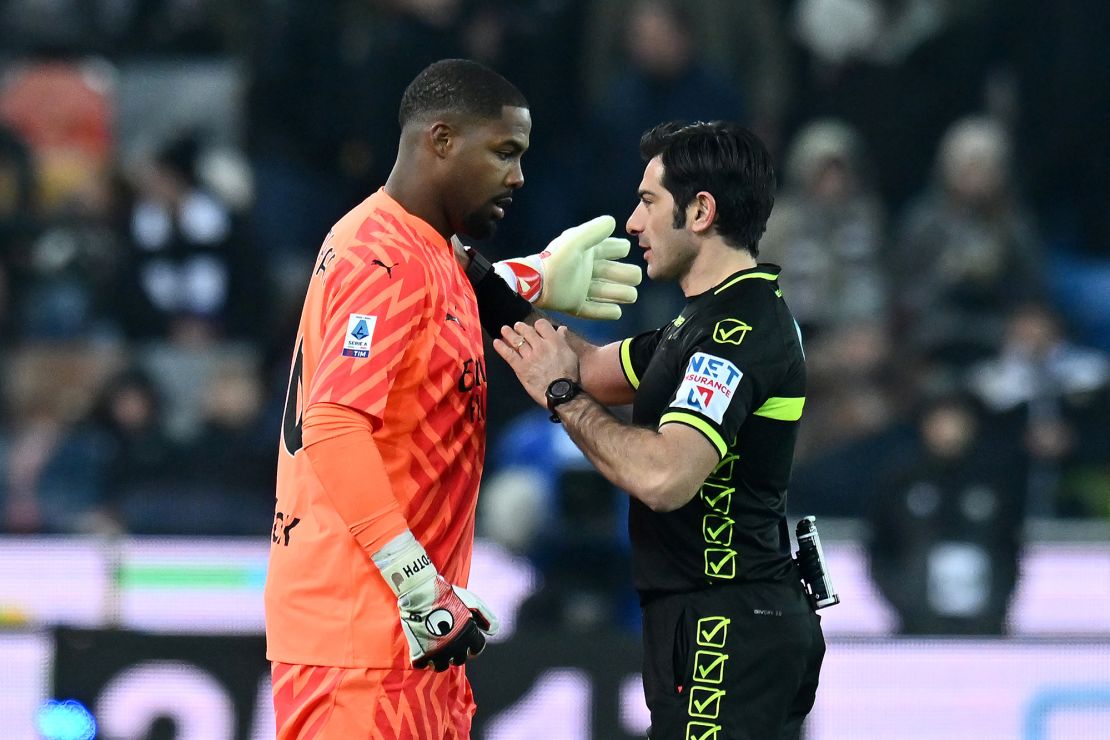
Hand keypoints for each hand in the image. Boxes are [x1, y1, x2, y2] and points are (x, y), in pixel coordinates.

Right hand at [372, 531, 498, 670]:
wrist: (421, 593)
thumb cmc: (448, 595)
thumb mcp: (472, 602)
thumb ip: (485, 617)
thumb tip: (492, 631)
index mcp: (469, 635)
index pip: (477, 649)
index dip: (473, 645)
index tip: (467, 643)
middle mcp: (455, 647)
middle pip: (459, 659)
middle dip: (456, 653)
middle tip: (450, 643)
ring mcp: (437, 652)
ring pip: (441, 666)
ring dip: (440, 659)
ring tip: (435, 650)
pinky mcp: (420, 653)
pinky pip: (423, 664)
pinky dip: (423, 660)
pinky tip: (423, 650)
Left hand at [492, 320, 580, 408]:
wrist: (561, 392)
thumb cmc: (570, 374)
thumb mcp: (571, 354)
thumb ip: (563, 341)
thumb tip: (561, 329)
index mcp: (554, 341)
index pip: (542, 325)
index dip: (537, 325)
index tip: (536, 328)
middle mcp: (540, 346)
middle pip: (527, 331)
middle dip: (521, 327)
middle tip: (517, 326)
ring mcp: (529, 356)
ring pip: (517, 341)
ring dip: (509, 333)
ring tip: (504, 329)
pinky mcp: (521, 367)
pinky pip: (509, 354)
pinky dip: (501, 348)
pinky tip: (496, 342)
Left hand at [493, 216, 641, 319]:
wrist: (535, 283)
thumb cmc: (556, 259)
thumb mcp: (575, 241)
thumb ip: (594, 231)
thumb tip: (613, 222)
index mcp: (588, 253)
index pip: (613, 249)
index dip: (621, 249)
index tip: (624, 250)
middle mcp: (588, 270)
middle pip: (615, 273)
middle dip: (627, 274)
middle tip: (633, 278)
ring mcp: (582, 289)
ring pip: (608, 292)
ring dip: (622, 293)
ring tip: (630, 295)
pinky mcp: (576, 306)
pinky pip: (595, 311)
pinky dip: (607, 312)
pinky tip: (618, 312)